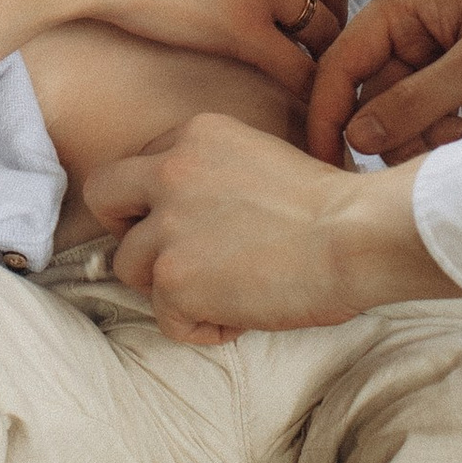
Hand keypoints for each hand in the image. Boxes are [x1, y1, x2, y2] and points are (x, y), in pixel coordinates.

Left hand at [89, 112, 454, 339]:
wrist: (356, 237)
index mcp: (195, 134)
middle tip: (172, 256)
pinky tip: (243, 315)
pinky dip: (202, 327)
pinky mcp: (174, 278)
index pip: (140, 166)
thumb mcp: (260, 158)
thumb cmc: (332, 206)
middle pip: (105, 197)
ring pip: (129, 265)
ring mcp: (167, 225)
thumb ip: (213, 176)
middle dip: (128, 229)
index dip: (159, 202)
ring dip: (171, 287)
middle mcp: (170, 170)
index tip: (196, 227)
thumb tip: (188, 222)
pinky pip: (165, 318)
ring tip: (226, 293)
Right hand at [308, 0, 461, 162]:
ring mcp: (450, 42)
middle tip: (436, 158)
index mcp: (405, 3)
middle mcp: (419, 20)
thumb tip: (358, 135)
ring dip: (441, 132)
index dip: (331, 115)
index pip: (342, 64)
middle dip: (404, 131)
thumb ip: (414, 103)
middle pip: (380, 92)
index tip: (329, 164)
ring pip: (417, 106)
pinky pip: (451, 106)